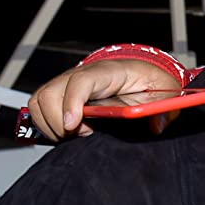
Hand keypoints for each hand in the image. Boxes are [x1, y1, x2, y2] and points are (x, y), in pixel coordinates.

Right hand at [27, 59, 178, 139]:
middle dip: (59, 121)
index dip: (72, 102)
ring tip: (76, 133)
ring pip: (40, 101)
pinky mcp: (61, 96)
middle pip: (51, 92)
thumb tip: (157, 126)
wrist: (142, 74)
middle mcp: (82, 75)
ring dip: (50, 124)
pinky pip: (38, 109)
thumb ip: (164, 108)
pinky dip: (46, 125)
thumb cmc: (150, 81)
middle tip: (83, 133)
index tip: (74, 126)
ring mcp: (67, 84)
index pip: (81, 80)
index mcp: (108, 71)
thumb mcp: (166, 91)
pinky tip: (69, 132)